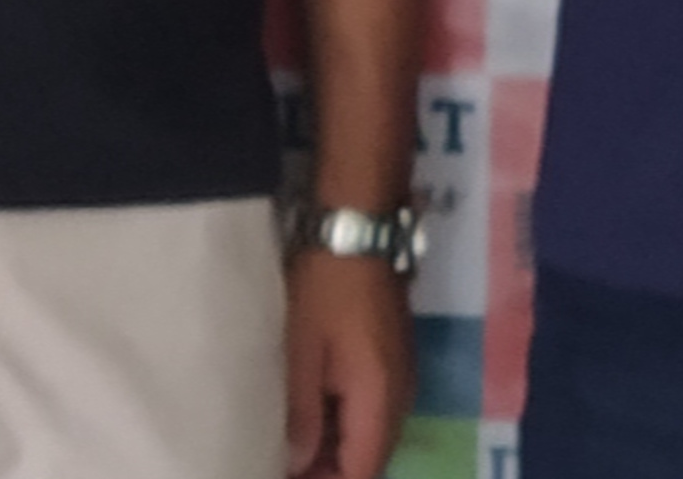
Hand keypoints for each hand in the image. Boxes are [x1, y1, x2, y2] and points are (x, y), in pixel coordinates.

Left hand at [283, 249, 412, 478]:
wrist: (359, 227)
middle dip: (330, 473)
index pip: (363, 473)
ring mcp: (400, 375)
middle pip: (371, 459)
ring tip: (291, 451)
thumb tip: (298, 464)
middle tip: (281, 468)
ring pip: (372, 436)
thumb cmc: (325, 286)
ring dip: (337, 451)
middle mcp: (400, 395)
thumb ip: (303, 415)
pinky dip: (345, 426)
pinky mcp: (393, 358)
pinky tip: (312, 419)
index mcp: (379, 398)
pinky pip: (374, 411)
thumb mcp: (303, 351)